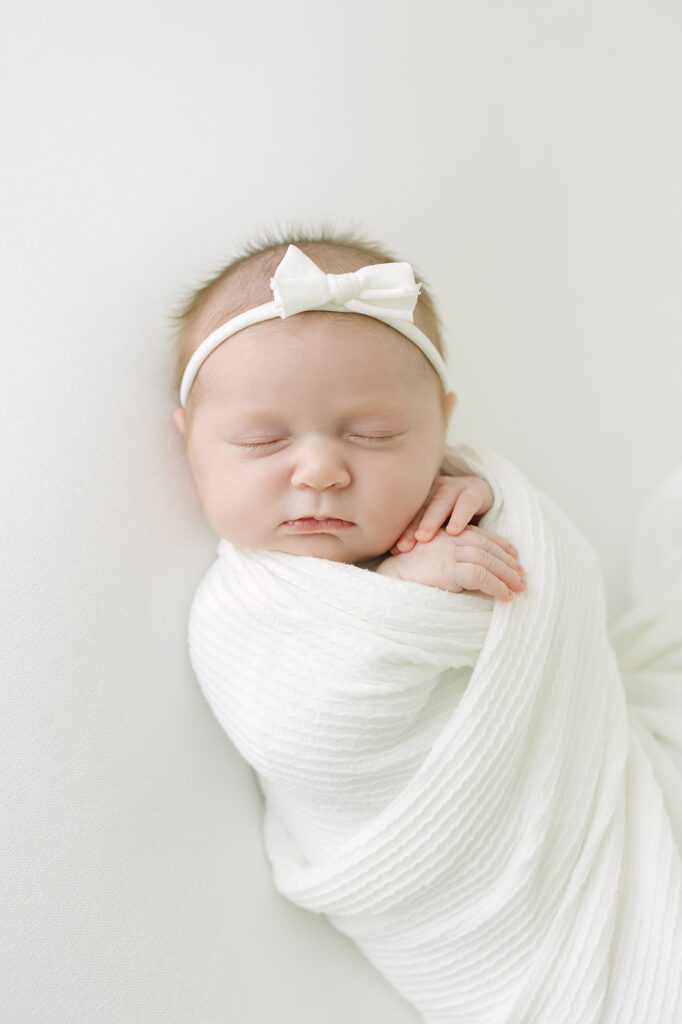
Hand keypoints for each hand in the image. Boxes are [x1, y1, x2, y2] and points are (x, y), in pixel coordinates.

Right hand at [377, 525, 526, 601]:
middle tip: (523, 576)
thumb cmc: (404, 580)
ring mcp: (448, 552)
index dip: (500, 545)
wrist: (384, 584)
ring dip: (507, 575)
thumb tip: (478, 578)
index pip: (479, 535)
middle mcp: (448, 539)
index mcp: (444, 534)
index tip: (514, 556)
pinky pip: (481, 575)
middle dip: (508, 561)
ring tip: (519, 589)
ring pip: (488, 560)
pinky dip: (497, 586)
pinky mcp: (447, 568)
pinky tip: (505, 596)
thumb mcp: (432, 565)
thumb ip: (452, 563)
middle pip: (488, 546)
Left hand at [391, 475, 509, 555]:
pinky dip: (460, 515)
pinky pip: (467, 502)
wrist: (479, 498)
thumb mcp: (432, 526)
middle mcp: (434, 489)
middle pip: (419, 506)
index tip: (394, 551)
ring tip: (424, 538)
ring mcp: (454, 487)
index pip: (406, 514)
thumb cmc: (449, 519)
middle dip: (411, 527)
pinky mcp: (474, 491)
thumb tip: (394, 561)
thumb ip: (416, 538)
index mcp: (419, 497)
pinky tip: (454, 531)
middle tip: (404, 547)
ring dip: (432, 519)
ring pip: (441, 501)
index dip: (399, 531)